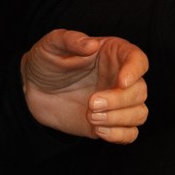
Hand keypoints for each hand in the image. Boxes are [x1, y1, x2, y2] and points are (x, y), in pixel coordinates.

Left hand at [21, 30, 150, 142]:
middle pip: (140, 91)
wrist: (34, 89)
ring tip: (91, 116)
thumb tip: (91, 45)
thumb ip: (70, 40)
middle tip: (91, 102)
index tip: (121, 82)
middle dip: (119, 100)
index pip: (138, 60)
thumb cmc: (46, 61)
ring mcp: (117, 101)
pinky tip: (98, 130)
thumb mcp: (51, 44)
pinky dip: (119, 135)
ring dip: (118, 118)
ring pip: (139, 113)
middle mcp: (120, 77)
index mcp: (113, 54)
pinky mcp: (111, 122)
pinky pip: (130, 133)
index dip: (135, 71)